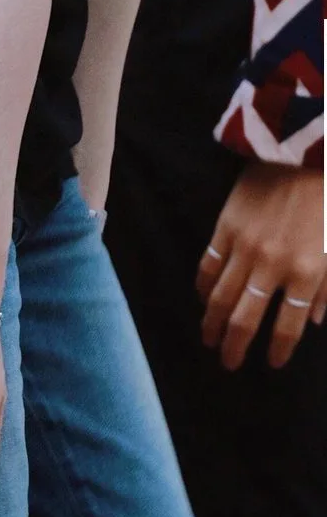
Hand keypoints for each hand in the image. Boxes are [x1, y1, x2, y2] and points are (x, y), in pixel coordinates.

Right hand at [197, 161, 325, 369]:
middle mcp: (272, 267)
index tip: (270, 363)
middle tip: (227, 363)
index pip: (287, 327)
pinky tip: (202, 298)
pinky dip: (203, 286)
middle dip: (234, 346)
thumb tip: (314, 321)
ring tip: (208, 338)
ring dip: (211, 322)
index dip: (277, 350)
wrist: (303, 154)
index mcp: (307, 274)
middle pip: (244, 319)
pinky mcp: (226, 228)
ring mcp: (245, 247)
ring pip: (220, 297)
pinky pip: (208, 265)